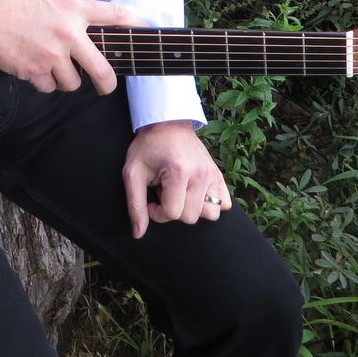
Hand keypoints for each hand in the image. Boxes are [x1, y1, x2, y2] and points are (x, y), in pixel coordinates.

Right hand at [0, 0, 144, 94]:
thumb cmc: (9, 4)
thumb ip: (68, 14)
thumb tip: (86, 32)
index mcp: (72, 8)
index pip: (112, 13)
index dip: (133, 22)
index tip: (145, 28)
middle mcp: (68, 33)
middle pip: (102, 70)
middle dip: (107, 83)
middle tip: (106, 87)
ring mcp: (53, 55)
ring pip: (72, 83)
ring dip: (63, 80)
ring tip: (47, 65)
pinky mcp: (35, 72)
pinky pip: (48, 87)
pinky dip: (42, 82)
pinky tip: (30, 66)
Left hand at [122, 120, 229, 238]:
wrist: (167, 123)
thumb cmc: (148, 147)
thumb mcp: (133, 173)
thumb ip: (135, 205)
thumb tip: (138, 233)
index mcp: (179, 173)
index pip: (173, 214)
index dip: (157, 213)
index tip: (151, 199)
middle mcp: (201, 175)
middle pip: (191, 217)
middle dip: (173, 211)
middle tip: (163, 193)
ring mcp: (213, 175)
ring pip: (210, 214)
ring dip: (193, 209)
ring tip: (180, 193)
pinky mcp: (218, 175)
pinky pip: (224, 204)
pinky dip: (210, 203)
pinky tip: (194, 193)